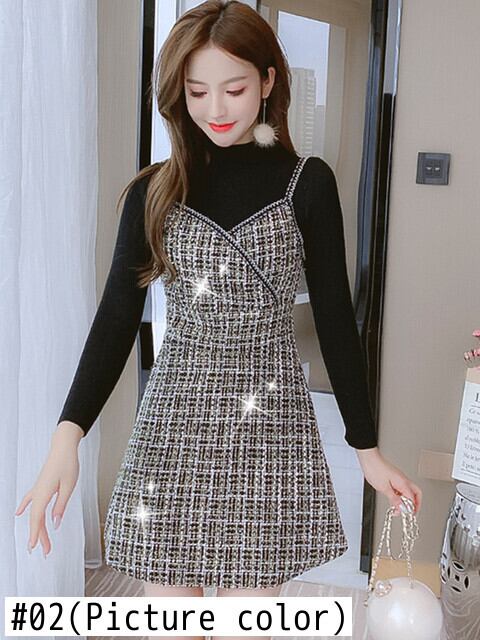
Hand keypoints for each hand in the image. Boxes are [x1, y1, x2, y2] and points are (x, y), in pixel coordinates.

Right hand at [15, 429, 80, 556]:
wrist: (64, 446)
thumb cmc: (68, 463)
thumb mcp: (69, 486)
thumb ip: (61, 505)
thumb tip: (55, 523)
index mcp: (44, 493)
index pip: (37, 518)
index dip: (35, 534)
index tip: (34, 548)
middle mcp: (38, 492)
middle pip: (36, 518)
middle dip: (40, 536)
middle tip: (45, 551)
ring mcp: (38, 488)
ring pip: (34, 512)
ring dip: (36, 527)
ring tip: (38, 541)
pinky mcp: (40, 485)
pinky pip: (30, 499)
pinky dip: (24, 507)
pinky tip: (18, 513)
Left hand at [355, 447, 422, 516]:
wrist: (368, 458)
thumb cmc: (374, 469)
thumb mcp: (384, 488)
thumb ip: (394, 499)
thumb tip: (401, 507)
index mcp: (403, 483)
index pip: (413, 498)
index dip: (411, 508)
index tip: (407, 515)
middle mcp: (403, 480)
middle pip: (416, 494)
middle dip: (415, 504)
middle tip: (410, 513)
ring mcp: (399, 478)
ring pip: (409, 491)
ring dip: (406, 500)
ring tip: (399, 508)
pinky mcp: (394, 477)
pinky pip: (401, 488)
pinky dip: (400, 495)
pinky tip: (394, 500)